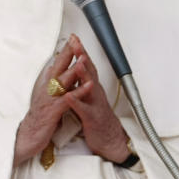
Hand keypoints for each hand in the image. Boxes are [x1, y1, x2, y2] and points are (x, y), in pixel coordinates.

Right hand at [13, 36, 86, 164]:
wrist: (27, 137)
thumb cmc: (39, 117)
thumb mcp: (45, 96)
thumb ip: (51, 82)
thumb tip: (54, 67)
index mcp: (46, 84)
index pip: (57, 63)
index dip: (65, 50)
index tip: (73, 37)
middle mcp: (46, 88)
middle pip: (58, 67)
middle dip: (68, 52)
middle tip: (76, 39)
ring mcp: (50, 99)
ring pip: (63, 81)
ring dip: (74, 69)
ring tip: (83, 58)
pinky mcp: (53, 111)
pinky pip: (68, 100)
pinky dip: (79, 92)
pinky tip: (88, 86)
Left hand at [62, 38, 129, 162]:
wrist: (110, 140)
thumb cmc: (97, 119)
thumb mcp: (89, 98)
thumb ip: (83, 84)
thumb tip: (76, 70)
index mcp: (92, 88)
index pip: (86, 66)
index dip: (80, 51)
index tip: (73, 38)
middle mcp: (95, 93)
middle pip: (89, 71)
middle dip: (82, 56)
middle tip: (76, 42)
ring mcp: (95, 104)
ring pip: (89, 87)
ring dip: (83, 74)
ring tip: (77, 63)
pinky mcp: (92, 118)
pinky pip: (83, 109)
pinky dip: (75, 102)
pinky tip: (68, 96)